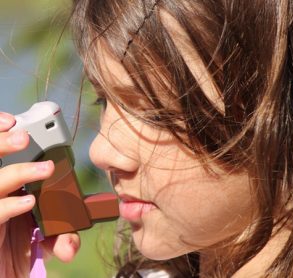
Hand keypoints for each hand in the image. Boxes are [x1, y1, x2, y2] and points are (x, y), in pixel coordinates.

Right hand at [0, 111, 79, 264]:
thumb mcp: (42, 241)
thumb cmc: (16, 253)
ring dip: (17, 172)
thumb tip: (71, 245)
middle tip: (24, 136)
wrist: (3, 276)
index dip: (0, 136)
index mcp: (4, 189)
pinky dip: (8, 206)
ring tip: (46, 169)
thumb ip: (60, 236)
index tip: (14, 123)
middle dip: (0, 143)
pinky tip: (27, 203)